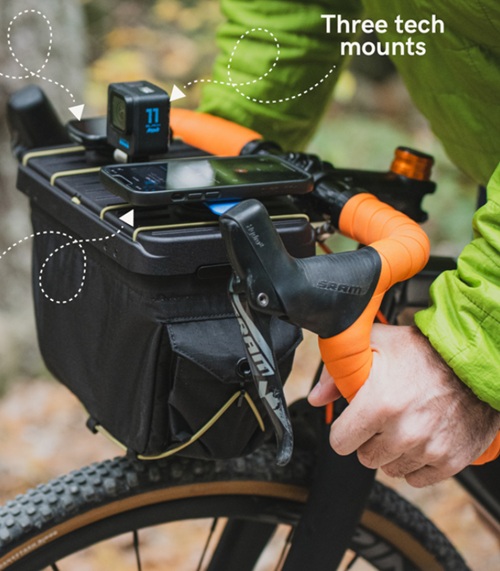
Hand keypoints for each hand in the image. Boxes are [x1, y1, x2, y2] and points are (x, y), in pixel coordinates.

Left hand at [308, 324, 499, 486]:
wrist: (476, 362)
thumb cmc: (426, 351)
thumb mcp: (377, 344)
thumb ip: (339, 370)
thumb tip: (317, 398)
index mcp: (379, 404)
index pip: (340, 442)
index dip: (344, 430)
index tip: (353, 420)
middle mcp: (404, 431)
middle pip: (365, 457)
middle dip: (369, 438)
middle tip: (383, 417)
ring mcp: (429, 449)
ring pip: (390, 468)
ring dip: (392, 451)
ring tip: (405, 423)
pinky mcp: (450, 461)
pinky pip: (417, 478)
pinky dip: (416, 462)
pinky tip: (422, 437)